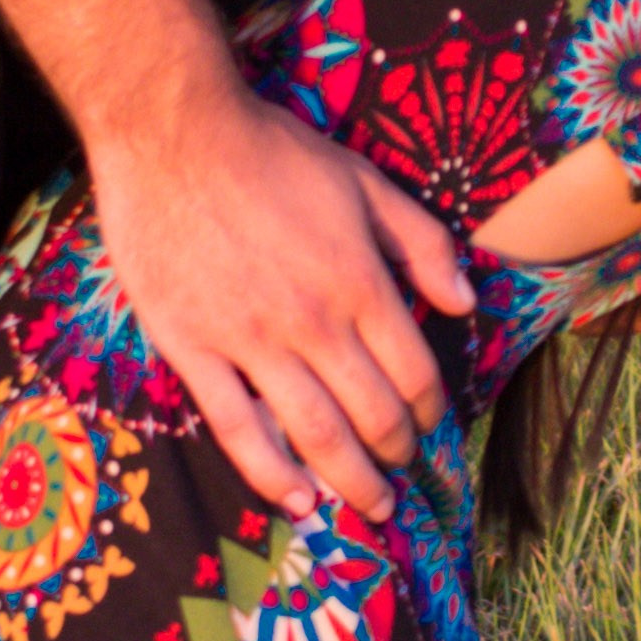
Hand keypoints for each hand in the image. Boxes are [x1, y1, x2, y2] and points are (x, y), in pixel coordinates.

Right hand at [90, 79, 473, 526]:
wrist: (174, 134)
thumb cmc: (273, 152)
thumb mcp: (365, 181)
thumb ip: (422, 243)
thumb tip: (466, 303)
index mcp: (359, 282)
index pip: (413, 372)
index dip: (431, 409)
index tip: (431, 423)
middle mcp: (313, 322)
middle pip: (373, 415)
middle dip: (398, 453)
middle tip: (403, 472)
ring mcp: (250, 341)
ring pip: (315, 434)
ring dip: (351, 481)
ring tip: (370, 506)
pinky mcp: (193, 349)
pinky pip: (237, 428)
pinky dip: (270, 474)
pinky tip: (296, 501)